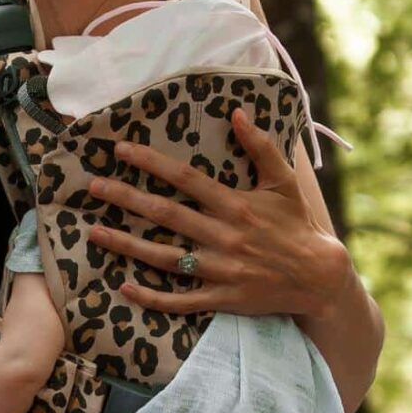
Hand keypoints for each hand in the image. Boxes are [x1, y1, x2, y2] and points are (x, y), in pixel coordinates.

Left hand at [82, 113, 351, 322]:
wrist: (318, 276)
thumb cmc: (297, 225)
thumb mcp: (283, 182)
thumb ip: (261, 146)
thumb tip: (237, 112)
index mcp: (235, 204)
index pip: (185, 179)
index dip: (151, 163)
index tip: (121, 151)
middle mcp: (223, 235)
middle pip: (166, 214)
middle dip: (126, 199)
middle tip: (93, 187)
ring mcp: (220, 269)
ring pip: (164, 257)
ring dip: (127, 245)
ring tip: (94, 233)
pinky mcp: (221, 298)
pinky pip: (181, 300)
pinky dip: (153, 296)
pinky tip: (125, 287)